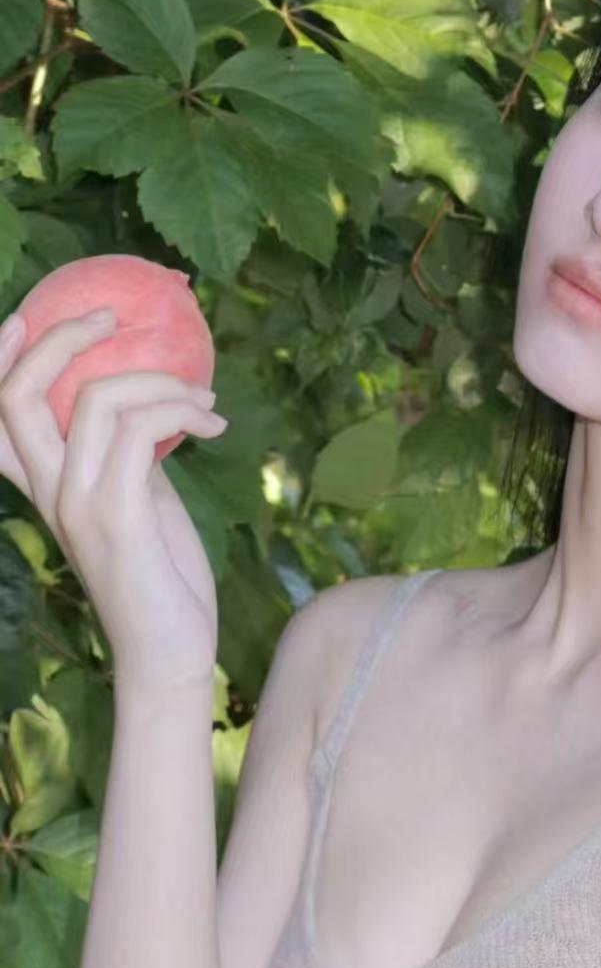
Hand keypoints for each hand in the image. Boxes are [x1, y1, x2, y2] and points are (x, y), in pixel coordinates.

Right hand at [0, 307, 228, 694]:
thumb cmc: (162, 577)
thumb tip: (149, 404)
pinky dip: (181, 410)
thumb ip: (129, 453)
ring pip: (96, 399)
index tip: (30, 315)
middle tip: (115, 318)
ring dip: (164, 381)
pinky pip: (137, 431)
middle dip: (63, 338)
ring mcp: (76, 504)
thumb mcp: (141, 500)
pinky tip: (215, 426)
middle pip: (15, 394)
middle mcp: (48, 492)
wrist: (171, 652)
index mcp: (45, 487)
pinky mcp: (115, 518)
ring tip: (206, 402)